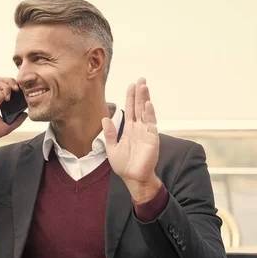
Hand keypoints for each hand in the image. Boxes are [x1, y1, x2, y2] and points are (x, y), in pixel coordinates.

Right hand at [0, 77, 27, 148]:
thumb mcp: (8, 126)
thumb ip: (18, 120)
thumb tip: (26, 114)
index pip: (8, 89)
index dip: (15, 87)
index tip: (21, 92)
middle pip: (3, 81)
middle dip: (12, 82)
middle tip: (17, 89)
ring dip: (6, 87)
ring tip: (8, 97)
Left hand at [103, 78, 160, 202]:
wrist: (133, 178)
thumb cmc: (124, 165)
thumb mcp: (111, 148)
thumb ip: (109, 133)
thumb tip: (104, 119)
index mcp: (130, 130)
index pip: (131, 109)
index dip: (131, 97)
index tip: (131, 85)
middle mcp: (139, 128)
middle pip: (139, 107)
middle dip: (139, 93)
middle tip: (140, 79)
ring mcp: (146, 132)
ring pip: (146, 112)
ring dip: (145, 99)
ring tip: (144, 86)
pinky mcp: (152, 139)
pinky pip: (151, 123)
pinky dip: (150, 113)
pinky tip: (148, 103)